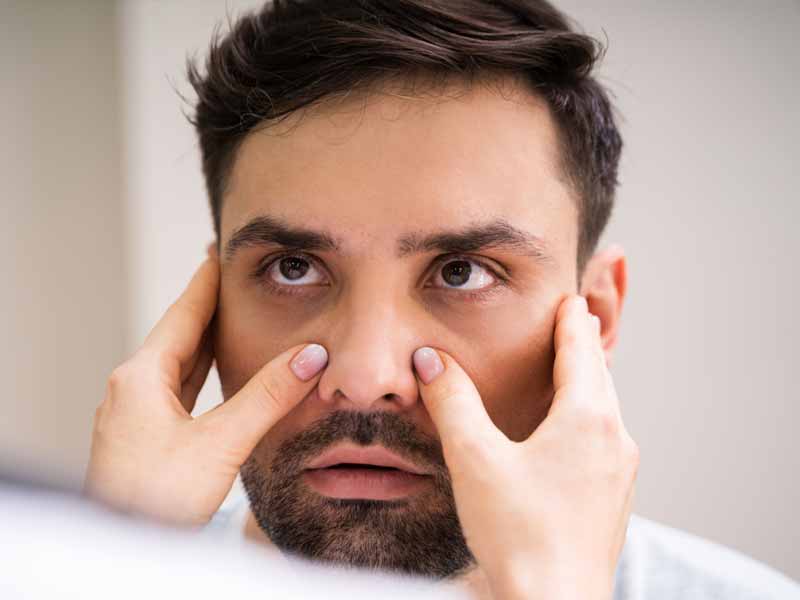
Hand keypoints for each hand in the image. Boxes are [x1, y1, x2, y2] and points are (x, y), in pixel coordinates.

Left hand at [83, 256, 328, 525]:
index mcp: (142, 377)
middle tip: (230, 280)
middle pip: (177, 335)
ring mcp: (134, 414)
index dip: (206, 282)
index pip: (182, 314)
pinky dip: (198, 375)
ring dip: (203, 341)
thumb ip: (268, 396)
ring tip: (228, 320)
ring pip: (176, 365)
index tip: (219, 250)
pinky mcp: (143, 438)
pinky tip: (213, 379)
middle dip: (206, 307)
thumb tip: (310, 356)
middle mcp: (132, 388)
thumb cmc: (156, 499)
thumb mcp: (221, 443)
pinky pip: (175, 392)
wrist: (122, 549)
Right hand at [412, 294, 638, 599]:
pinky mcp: (613, 499)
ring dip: (587, 383)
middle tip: (571, 321)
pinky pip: (604, 439)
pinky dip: (588, 417)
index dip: (571, 318)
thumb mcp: (474, 458)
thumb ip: (452, 402)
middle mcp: (613, 438)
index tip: (568, 297)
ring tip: (569, 371)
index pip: (581, 347)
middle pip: (599, 375)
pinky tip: (567, 434)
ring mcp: (619, 472)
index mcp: (586, 417)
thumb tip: (430, 361)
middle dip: (582, 345)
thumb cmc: (518, 534)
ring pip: (605, 409)